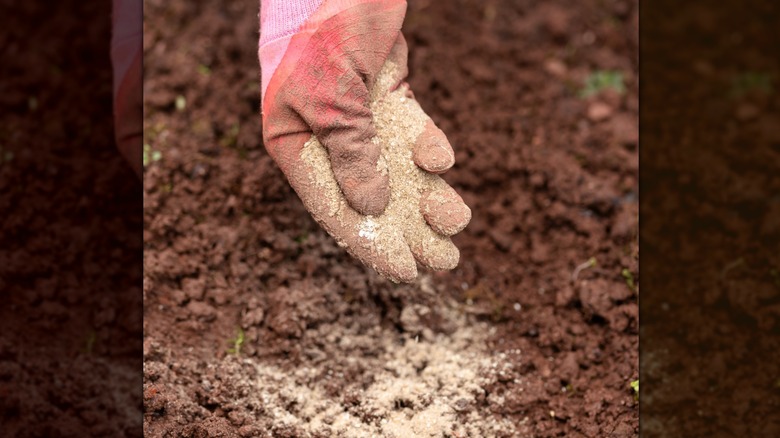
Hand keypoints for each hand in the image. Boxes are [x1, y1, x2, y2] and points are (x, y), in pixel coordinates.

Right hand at [260, 0, 469, 281]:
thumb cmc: (326, 34)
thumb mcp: (333, 96)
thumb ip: (351, 152)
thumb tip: (372, 208)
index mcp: (296, 145)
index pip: (335, 207)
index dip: (371, 242)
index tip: (406, 272)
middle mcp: (329, 140)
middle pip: (373, 198)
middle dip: (410, 230)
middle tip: (446, 261)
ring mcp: (362, 122)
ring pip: (399, 172)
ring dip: (428, 197)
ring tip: (457, 220)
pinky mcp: (390, 102)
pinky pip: (412, 135)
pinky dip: (429, 148)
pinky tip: (441, 158)